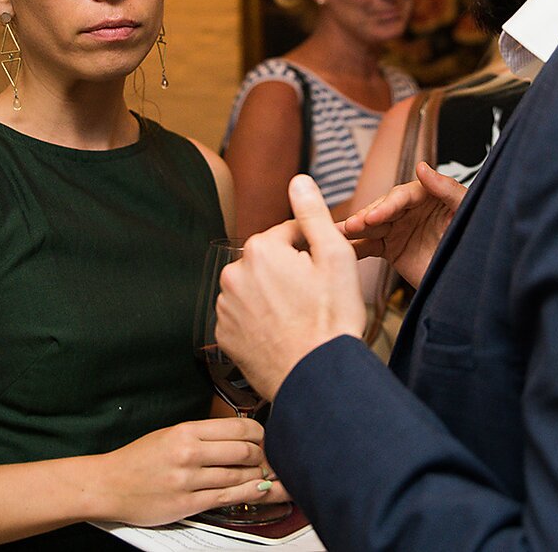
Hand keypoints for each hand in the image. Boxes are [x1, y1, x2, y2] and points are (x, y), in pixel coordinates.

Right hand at [92, 416, 290, 525]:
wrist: (110, 485)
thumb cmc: (140, 459)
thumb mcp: (170, 434)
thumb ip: (204, 436)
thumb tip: (241, 438)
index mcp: (186, 431)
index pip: (239, 427)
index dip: (260, 434)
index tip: (266, 439)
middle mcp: (189, 453)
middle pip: (245, 451)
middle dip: (264, 457)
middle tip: (270, 459)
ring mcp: (189, 480)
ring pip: (240, 476)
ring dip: (260, 476)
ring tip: (270, 475)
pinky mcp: (188, 503)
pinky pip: (229, 498)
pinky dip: (250, 493)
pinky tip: (262, 490)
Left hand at [216, 175, 366, 399]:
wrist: (316, 377)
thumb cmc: (330, 318)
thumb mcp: (334, 256)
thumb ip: (312, 213)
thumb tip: (298, 180)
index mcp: (259, 249)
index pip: (287, 235)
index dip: (311, 251)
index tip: (323, 274)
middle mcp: (233, 274)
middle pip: (268, 261)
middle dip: (288, 272)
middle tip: (312, 298)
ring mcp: (224, 307)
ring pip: (254, 288)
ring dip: (272, 295)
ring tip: (297, 318)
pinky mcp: (223, 336)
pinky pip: (243, 316)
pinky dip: (259, 320)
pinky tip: (281, 333)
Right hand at [340, 161, 465, 288]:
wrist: (470, 281)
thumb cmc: (475, 241)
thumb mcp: (466, 213)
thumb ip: (448, 189)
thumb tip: (422, 167)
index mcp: (428, 196)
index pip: (402, 196)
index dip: (387, 206)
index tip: (374, 216)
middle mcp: (411, 210)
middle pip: (382, 208)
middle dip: (365, 217)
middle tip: (351, 226)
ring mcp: (400, 228)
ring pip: (372, 225)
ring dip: (354, 229)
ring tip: (339, 234)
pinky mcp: (392, 248)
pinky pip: (369, 245)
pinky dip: (354, 247)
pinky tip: (339, 248)